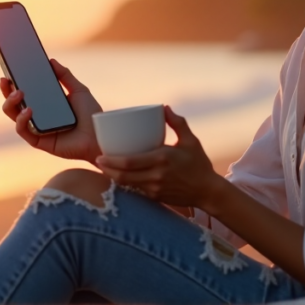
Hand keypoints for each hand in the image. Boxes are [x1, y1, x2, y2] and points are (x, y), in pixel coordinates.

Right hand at [0, 59, 101, 163]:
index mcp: (45, 103)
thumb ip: (65, 75)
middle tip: (6, 79)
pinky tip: (28, 110)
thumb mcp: (79, 90)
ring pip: (13, 116)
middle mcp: (38, 116)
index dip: (13, 82)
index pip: (24, 91)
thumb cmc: (92, 115)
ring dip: (10, 103)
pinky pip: (22, 130)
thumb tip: (51, 60)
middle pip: (13, 103)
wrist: (101, 135)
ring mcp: (36, 128)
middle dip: (6, 91)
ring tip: (18, 92)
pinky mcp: (38, 141)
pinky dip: (21, 119)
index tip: (8, 70)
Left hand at [95, 106, 221, 208]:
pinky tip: (118, 176)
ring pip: (127, 184)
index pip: (129, 162)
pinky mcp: (155, 197)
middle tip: (97, 160)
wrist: (207, 191)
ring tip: (104, 167)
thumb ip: (178, 123)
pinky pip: (135, 189)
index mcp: (162, 159)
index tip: (100, 155)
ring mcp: (155, 188)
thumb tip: (164, 108)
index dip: (111, 161)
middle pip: (123, 175)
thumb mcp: (190, 140)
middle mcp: (156, 175)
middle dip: (107, 169)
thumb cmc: (199, 163)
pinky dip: (125, 183)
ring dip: (113, 177)